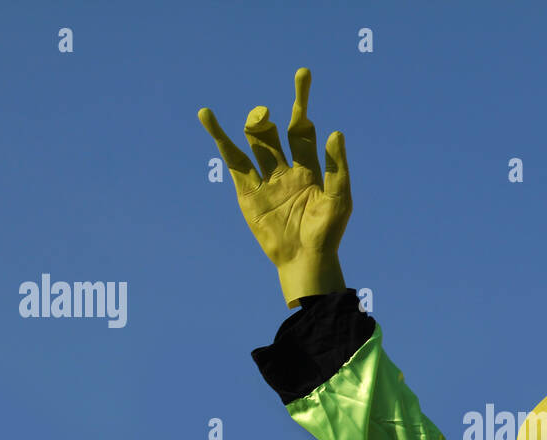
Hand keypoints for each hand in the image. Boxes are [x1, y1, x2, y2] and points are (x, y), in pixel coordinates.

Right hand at [198, 67, 351, 305]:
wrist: (306, 259)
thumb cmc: (327, 232)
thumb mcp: (339, 198)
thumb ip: (337, 166)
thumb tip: (335, 132)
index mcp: (309, 165)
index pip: (302, 127)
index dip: (301, 101)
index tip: (302, 74)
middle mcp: (285, 167)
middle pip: (274, 130)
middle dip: (269, 116)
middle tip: (267, 113)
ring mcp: (265, 178)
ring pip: (254, 142)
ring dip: (253, 124)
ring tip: (258, 116)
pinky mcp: (247, 191)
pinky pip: (232, 161)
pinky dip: (219, 137)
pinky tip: (207, 116)